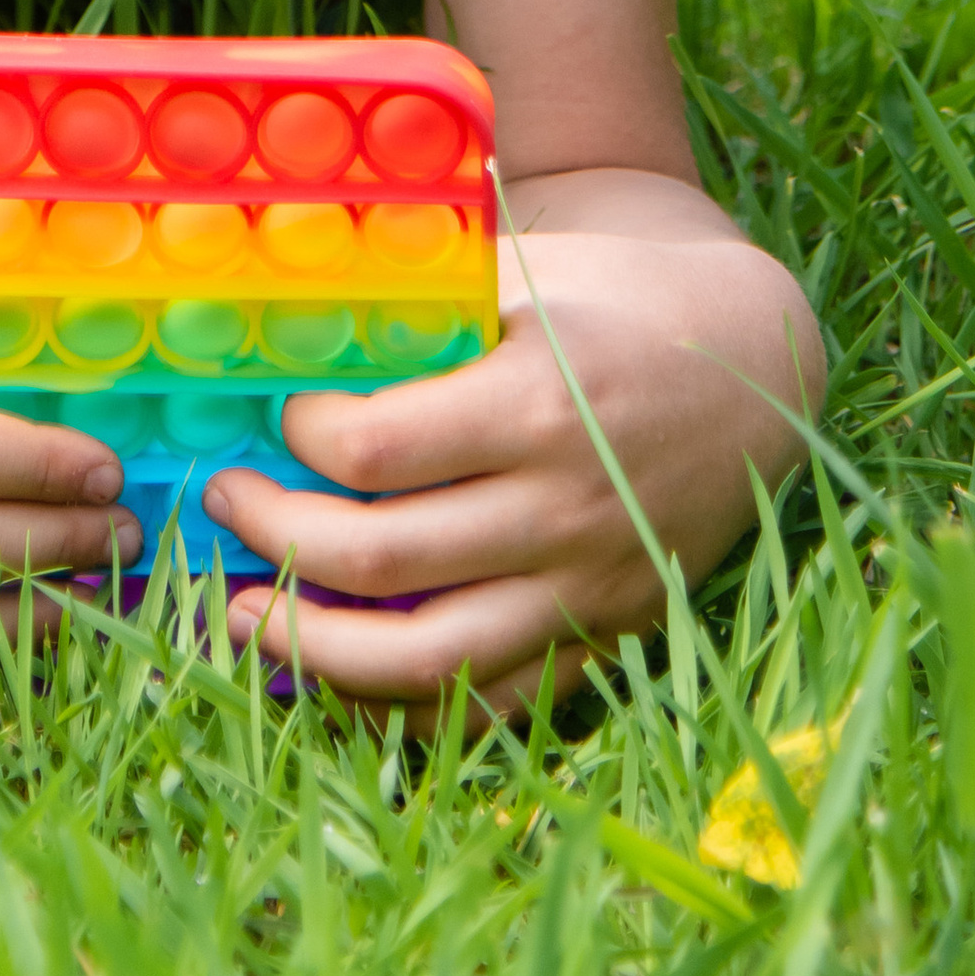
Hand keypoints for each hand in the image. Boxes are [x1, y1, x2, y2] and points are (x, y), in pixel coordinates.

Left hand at [206, 228, 820, 717]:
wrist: (750, 365)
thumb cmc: (613, 298)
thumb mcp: (525, 272)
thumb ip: (424, 292)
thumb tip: (286, 285)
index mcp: (538, 405)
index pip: (375, 453)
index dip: (299, 438)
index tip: (274, 413)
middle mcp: (562, 512)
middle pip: (379, 560)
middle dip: (274, 534)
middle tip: (224, 500)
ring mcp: (585, 590)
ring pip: (425, 662)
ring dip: (312, 647)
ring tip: (242, 612)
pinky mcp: (602, 639)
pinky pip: (489, 703)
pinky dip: (400, 702)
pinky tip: (333, 671)